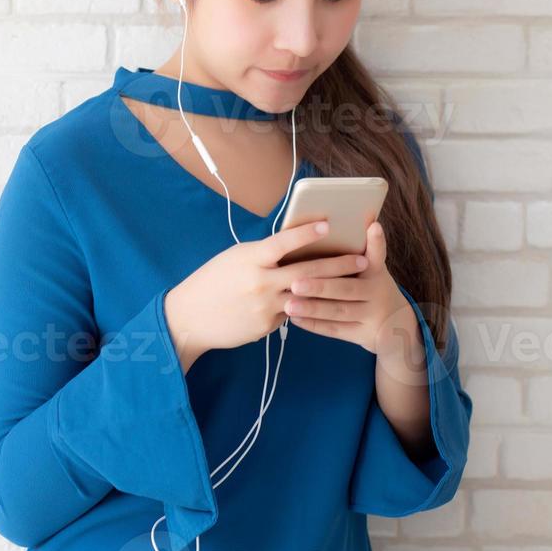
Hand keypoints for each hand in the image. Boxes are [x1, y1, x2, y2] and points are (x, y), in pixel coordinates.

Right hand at [163, 218, 374, 371]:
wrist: (189, 318)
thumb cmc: (211, 282)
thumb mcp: (233, 259)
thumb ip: (261, 255)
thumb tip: (290, 249)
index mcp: (250, 259)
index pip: (283, 242)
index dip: (307, 233)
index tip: (329, 225)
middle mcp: (260, 281)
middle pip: (307, 270)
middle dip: (338, 264)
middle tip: (362, 259)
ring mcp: (265, 306)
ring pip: (306, 295)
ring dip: (331, 288)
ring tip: (353, 283)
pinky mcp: (267, 325)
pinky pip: (291, 312)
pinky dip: (301, 305)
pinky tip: (315, 302)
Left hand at [281, 219, 421, 362]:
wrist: (397, 325)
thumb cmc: (371, 288)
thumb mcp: (371, 271)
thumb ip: (356, 254)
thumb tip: (326, 226)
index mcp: (377, 272)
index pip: (377, 255)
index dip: (376, 242)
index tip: (373, 226)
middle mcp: (377, 293)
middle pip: (347, 288)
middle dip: (320, 287)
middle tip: (295, 283)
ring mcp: (371, 316)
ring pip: (339, 312)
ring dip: (312, 308)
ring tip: (289, 304)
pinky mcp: (362, 334)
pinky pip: (336, 330)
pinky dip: (315, 325)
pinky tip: (295, 319)